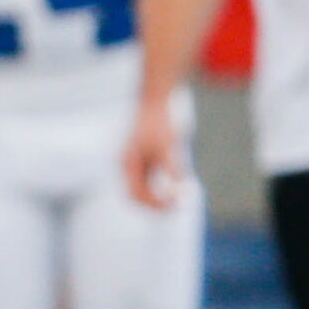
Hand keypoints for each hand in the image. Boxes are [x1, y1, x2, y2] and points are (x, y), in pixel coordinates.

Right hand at [123, 90, 185, 207]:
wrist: (156, 100)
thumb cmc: (161, 121)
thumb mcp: (168, 143)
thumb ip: (172, 165)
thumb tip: (180, 186)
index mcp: (128, 164)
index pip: (136, 194)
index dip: (154, 203)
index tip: (175, 203)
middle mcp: (128, 166)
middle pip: (137, 196)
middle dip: (154, 206)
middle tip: (176, 208)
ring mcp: (136, 163)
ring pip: (143, 190)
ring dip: (157, 199)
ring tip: (177, 202)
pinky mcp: (145, 159)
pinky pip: (149, 182)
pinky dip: (160, 190)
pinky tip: (175, 189)